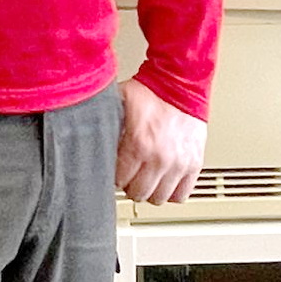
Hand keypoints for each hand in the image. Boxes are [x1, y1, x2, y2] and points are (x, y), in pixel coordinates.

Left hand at [115, 77, 205, 204]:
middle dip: (130, 186)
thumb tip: (86, 132)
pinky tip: (164, 181)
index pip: (119, 181)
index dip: (114, 177)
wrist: (180, 83)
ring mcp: (179, 164)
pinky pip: (182, 194)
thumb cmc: (150, 92)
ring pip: (159, 198)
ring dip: (151, 191)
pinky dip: (172, 191)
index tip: (115, 171)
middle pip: (139, 193)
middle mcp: (160, 158)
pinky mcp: (194, 164)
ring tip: (146, 179)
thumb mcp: (117, 104)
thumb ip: (104, 123)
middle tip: (129, 176)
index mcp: (138, 144)